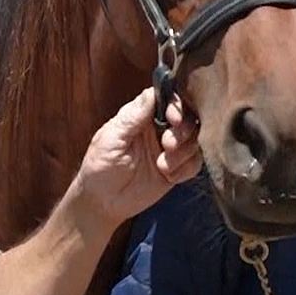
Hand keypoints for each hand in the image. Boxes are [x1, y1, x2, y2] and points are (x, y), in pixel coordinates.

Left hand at [72, 89, 201, 226]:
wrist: (103, 202)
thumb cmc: (100, 167)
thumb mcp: (112, 139)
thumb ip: (133, 117)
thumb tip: (151, 92)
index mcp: (141, 115)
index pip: (167, 98)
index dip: (176, 105)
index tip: (173, 119)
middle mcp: (158, 128)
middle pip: (187, 117)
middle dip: (183, 131)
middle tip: (167, 145)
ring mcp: (169, 148)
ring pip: (194, 140)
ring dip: (183, 153)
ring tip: (163, 166)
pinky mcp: (177, 168)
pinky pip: (195, 162)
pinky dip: (186, 169)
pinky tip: (169, 177)